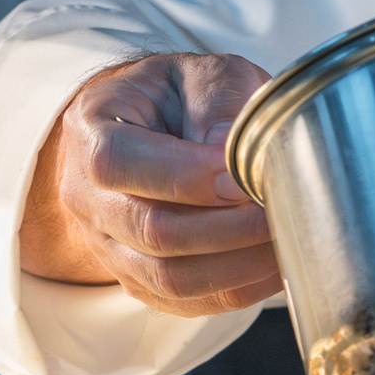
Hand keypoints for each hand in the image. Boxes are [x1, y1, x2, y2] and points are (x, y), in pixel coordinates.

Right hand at [20, 53, 279, 317]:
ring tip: (287, 240)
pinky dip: (238, 288)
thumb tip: (234, 161)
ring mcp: (107, 245)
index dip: (182, 177)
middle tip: (281, 212)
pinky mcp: (138, 280)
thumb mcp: (202, 73)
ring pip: (169, 278)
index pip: (119, 163)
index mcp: (91, 129)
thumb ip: (218, 103)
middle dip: (227, 228)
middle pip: (150, 231)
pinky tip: (276, 264)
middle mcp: (86, 196)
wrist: (157, 126)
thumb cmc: (181, 96)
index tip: (240, 179)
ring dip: (237, 266)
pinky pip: (186, 301)